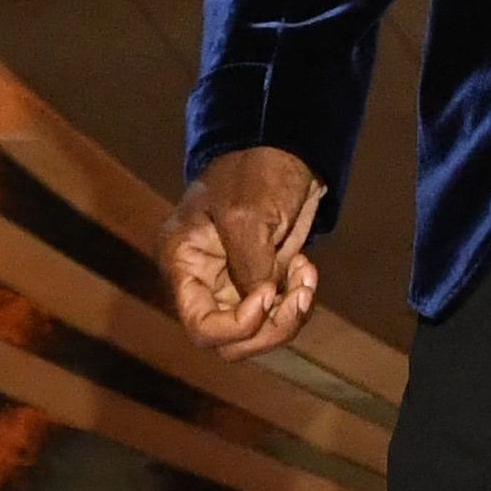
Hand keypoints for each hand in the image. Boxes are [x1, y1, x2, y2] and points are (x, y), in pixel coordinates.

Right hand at [160, 147, 326, 360]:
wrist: (285, 149)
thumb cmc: (255, 171)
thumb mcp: (246, 215)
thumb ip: (249, 265)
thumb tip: (262, 305)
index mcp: (184, 263)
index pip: (199, 326)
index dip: (235, 327)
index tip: (267, 298)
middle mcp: (204, 281)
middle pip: (229, 341)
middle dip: (269, 328)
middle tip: (299, 295)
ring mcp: (233, 283)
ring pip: (258, 333)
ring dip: (289, 314)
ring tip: (306, 278)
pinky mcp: (262, 279)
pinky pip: (278, 311)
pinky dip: (297, 298)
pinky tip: (306, 269)